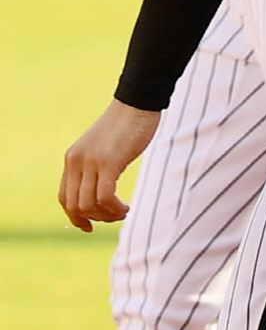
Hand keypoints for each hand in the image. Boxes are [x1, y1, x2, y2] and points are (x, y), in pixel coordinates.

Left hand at [60, 100, 160, 232]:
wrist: (137, 103)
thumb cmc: (126, 125)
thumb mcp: (102, 148)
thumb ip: (95, 166)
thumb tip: (99, 192)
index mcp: (72, 159)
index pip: (65, 198)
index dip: (75, 217)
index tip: (90, 226)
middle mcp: (76, 161)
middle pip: (74, 205)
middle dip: (93, 219)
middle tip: (113, 217)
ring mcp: (91, 162)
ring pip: (88, 205)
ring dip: (106, 215)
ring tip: (122, 212)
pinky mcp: (108, 162)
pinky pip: (105, 197)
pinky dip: (114, 208)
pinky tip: (125, 207)